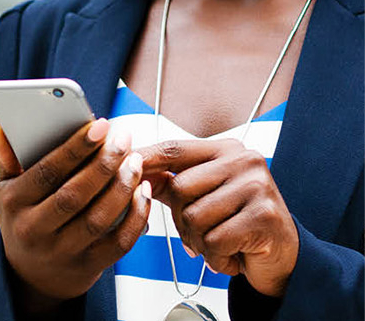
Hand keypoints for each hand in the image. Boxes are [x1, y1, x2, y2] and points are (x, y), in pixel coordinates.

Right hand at [0, 118, 150, 310]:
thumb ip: (6, 155)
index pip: (47, 171)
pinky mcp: (87, 267)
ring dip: (122, 187)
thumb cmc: (23, 217)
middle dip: (104, 164)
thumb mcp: (6, 188)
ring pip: (98, 219)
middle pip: (75, 195)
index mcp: (14, 203)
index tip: (100, 125)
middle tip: (123, 139)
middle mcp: (34, 230)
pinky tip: (142, 192)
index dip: (75, 148)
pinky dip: (135, 216)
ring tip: (135, 161)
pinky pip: (118, 243)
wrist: (31, 276)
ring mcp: (62, 252)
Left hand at [139, 138, 298, 296]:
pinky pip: (214, 242)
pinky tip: (234, 254)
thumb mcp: (207, 196)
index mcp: (226, 149)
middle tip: (204, 233)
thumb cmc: (240, 223)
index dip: (147, 157)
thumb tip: (136, 171)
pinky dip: (217, 258)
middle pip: (180, 188)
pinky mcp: (264, 216)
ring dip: (200, 243)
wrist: (283, 256)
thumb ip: (175, 183)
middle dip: (183, 221)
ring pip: (194, 218)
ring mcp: (256, 185)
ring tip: (222, 242)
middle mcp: (243, 160)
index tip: (124, 162)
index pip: (175, 149)